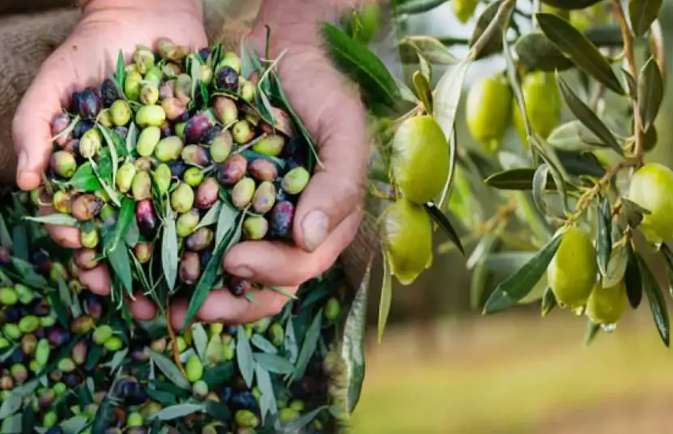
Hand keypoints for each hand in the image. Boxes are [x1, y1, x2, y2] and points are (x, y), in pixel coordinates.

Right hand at [13, 0, 205, 313]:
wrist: (147, 13)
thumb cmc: (92, 48)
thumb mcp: (55, 82)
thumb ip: (35, 126)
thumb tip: (29, 182)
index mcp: (97, 175)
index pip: (90, 228)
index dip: (91, 260)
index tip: (100, 286)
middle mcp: (138, 179)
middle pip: (139, 236)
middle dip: (143, 275)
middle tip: (154, 311)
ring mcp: (175, 169)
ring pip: (180, 222)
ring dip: (185, 260)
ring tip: (194, 293)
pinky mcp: (208, 152)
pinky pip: (215, 188)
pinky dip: (222, 215)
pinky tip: (232, 244)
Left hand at [166, 17, 368, 327]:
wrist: (282, 51)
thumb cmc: (322, 90)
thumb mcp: (343, 131)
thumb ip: (339, 185)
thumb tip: (310, 239)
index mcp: (321, 226)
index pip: (299, 268)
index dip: (269, 274)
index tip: (236, 260)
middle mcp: (284, 232)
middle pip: (257, 286)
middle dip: (221, 305)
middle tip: (182, 313)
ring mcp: (249, 219)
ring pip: (220, 273)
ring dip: (186, 294)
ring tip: (146, 307)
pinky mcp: (216, 200)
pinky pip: (193, 235)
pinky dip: (169, 255)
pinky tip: (138, 262)